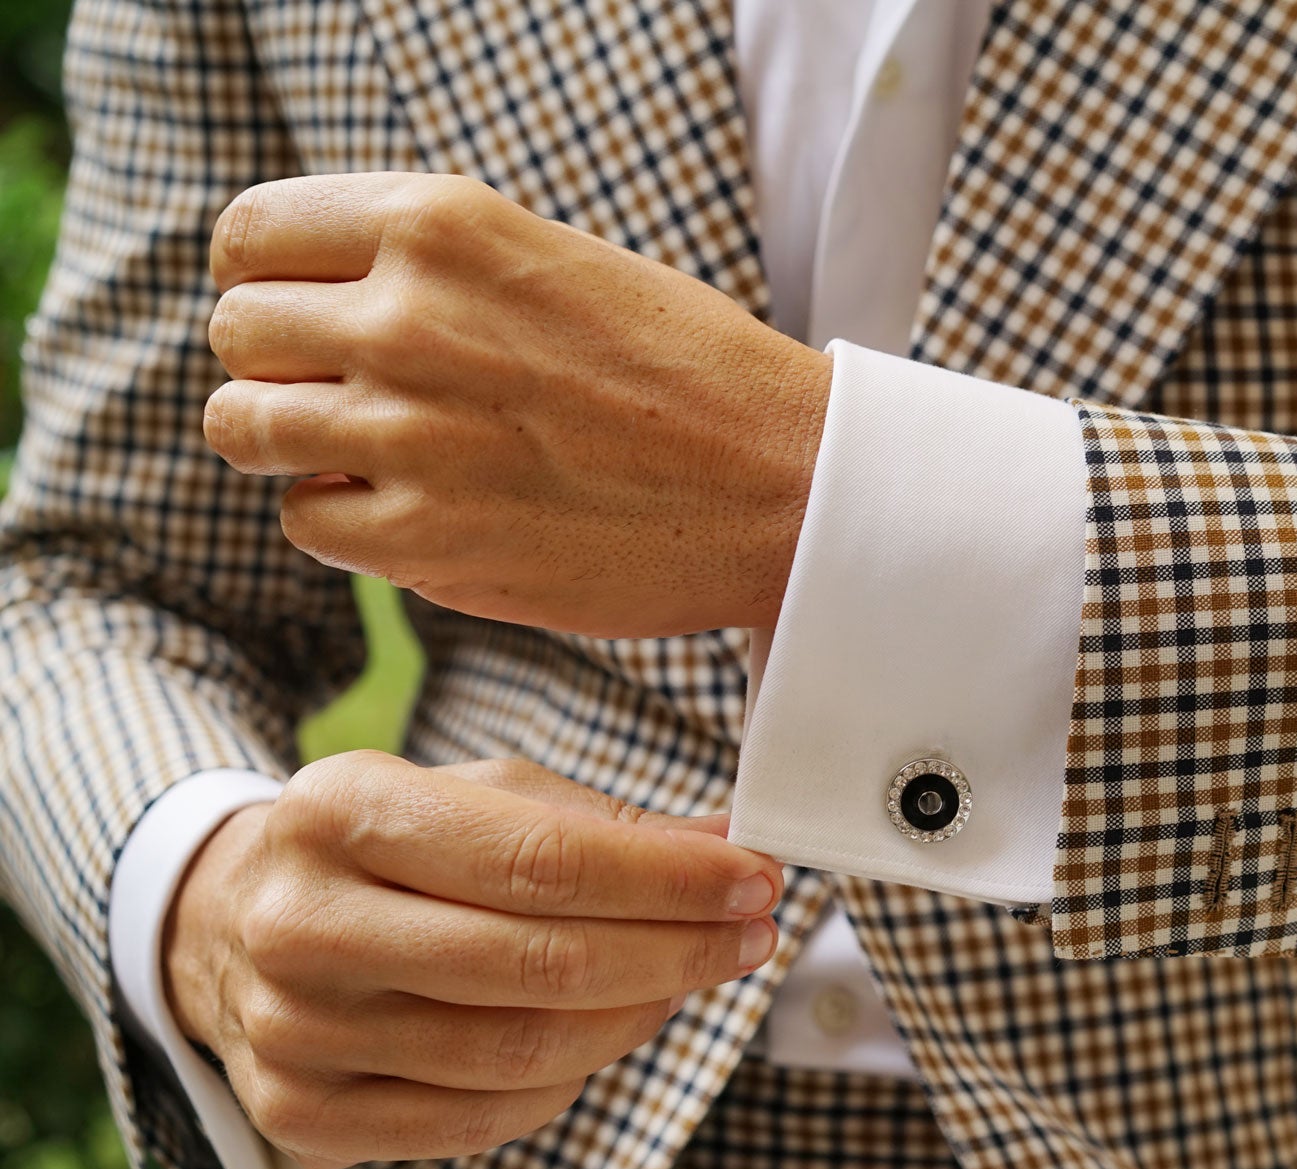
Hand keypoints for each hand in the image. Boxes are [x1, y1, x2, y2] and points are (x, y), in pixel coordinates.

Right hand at [161, 752, 782, 1168]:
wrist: (226, 923)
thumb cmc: (383, 848)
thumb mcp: (470, 793)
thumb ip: (597, 821)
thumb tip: (727, 847)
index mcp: (340, 809)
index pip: (541, 859)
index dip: (667, 880)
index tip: (755, 877)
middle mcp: (303, 922)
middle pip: (538, 965)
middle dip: (675, 951)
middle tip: (749, 934)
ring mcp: (295, 1031)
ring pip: (520, 1052)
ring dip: (638, 1016)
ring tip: (686, 978)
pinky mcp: (304, 1115)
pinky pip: (483, 1119)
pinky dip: (572, 1078)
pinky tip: (610, 1031)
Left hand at [202, 172, 830, 637]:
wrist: (783, 484)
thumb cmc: (684, 371)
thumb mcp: (550, 259)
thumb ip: (428, 264)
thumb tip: (313, 299)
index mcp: (440, 225)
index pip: (249, 236)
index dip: (265, 279)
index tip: (302, 313)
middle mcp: (407, 319)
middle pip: (237, 333)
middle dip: (280, 364)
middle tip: (352, 393)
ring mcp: (407, 434)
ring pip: (244, 427)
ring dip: (294, 443)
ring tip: (375, 452)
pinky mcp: (423, 539)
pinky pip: (304, 520)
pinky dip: (344, 519)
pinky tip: (419, 509)